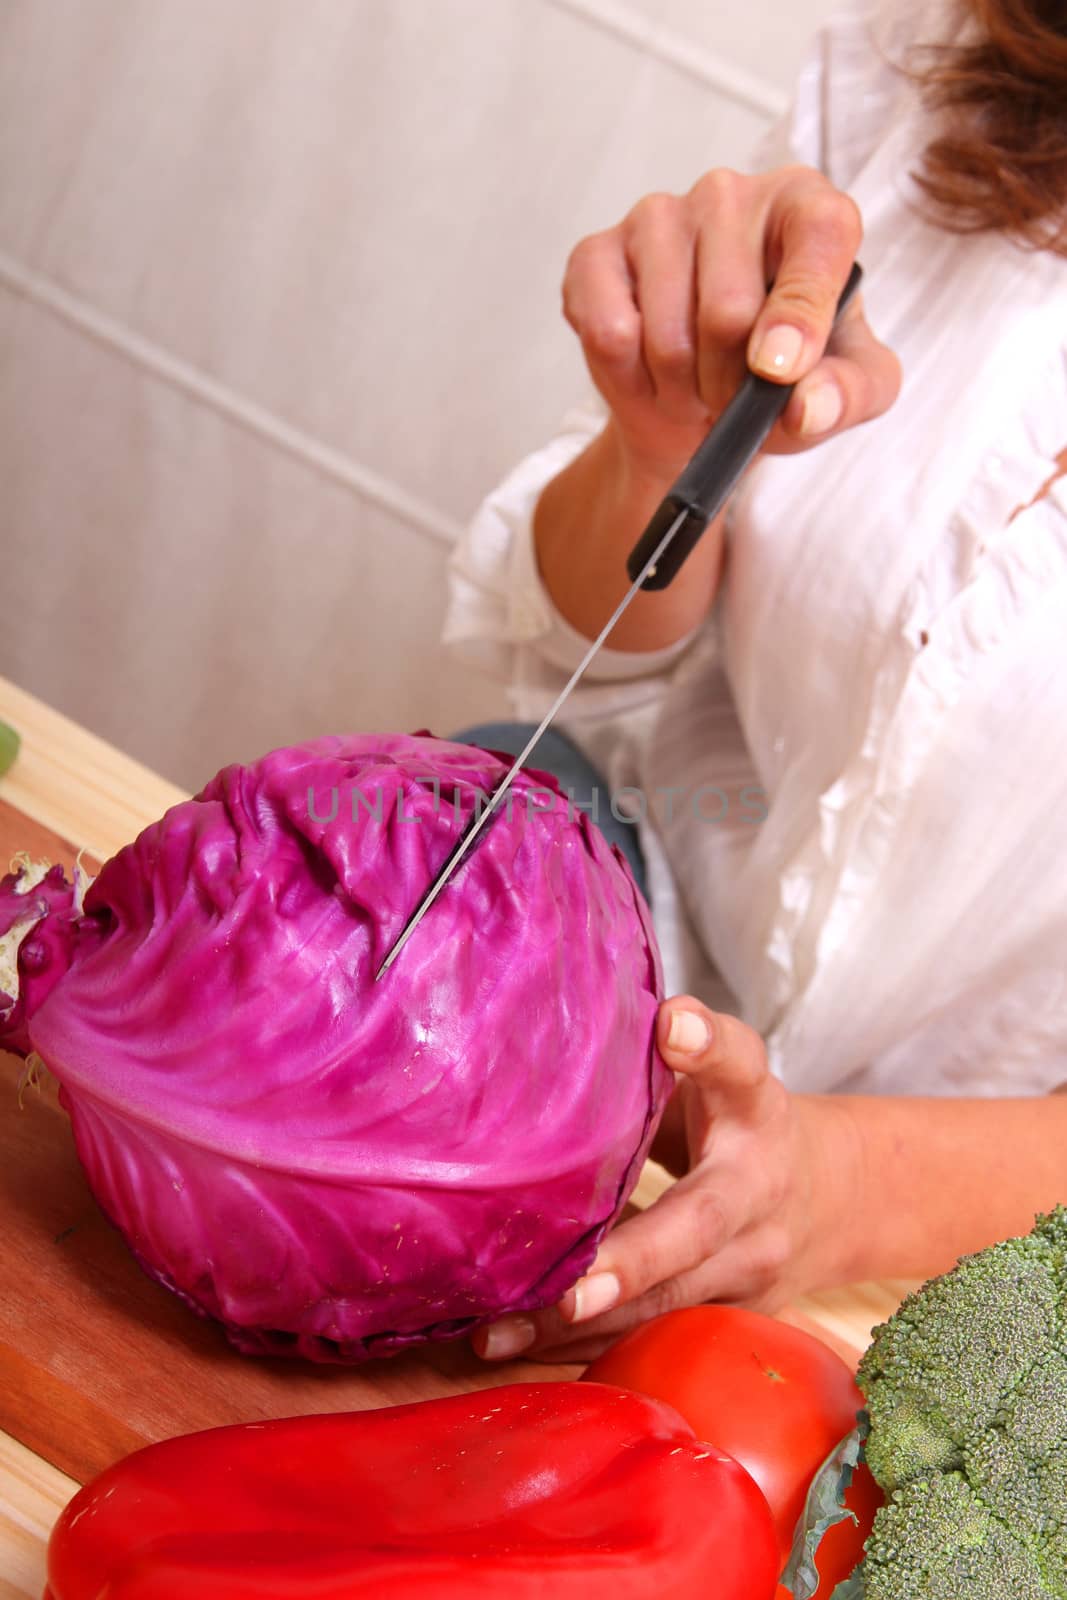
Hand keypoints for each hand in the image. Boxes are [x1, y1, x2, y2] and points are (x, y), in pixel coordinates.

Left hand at [473, 996, 859, 1364]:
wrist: (833, 1200)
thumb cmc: (741, 1122)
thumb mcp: (719, 1073)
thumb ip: (667, 1050)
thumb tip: (582, 1006)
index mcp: (754, 1109)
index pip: (739, 1065)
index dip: (708, 1044)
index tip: (674, 1026)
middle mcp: (757, 1194)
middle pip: (698, 1228)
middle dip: (633, 1262)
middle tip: (570, 1289)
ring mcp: (747, 1270)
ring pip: (663, 1304)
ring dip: (578, 1325)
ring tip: (497, 1332)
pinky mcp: (722, 1320)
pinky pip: (648, 1337)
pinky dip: (578, 1349)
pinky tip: (508, 1345)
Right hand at [562, 165, 900, 482]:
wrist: (701, 404)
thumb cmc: (779, 377)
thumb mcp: (846, 389)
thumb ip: (849, 393)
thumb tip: (809, 405)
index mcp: (806, 207)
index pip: (819, 234)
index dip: (799, 311)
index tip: (778, 371)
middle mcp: (731, 196)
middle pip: (728, 310)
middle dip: (730, 383)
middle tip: (733, 396)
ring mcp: (657, 216)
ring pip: (666, 334)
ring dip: (682, 388)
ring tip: (695, 385)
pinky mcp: (596, 254)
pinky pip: (608, 334)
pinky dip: (630, 379)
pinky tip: (648, 370)